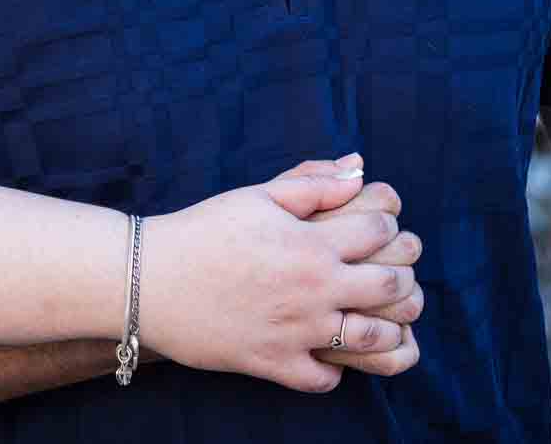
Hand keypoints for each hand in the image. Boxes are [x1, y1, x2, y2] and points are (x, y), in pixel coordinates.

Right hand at [138, 155, 408, 393]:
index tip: (381, 226)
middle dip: (401, 274)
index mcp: (310, 243)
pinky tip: (326, 349)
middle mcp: (313, 289)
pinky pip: (325, 378)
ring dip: (385, 326)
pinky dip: (334, 367)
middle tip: (391, 271)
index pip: (381, 231)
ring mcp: (297, 332)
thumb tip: (358, 171)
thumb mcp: (256, 196)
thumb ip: (312, 183)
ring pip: (372, 338)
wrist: (149, 279)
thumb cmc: (202, 230)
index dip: (389, 224)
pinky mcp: (274, 364)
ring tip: (373, 315)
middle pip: (391, 285)